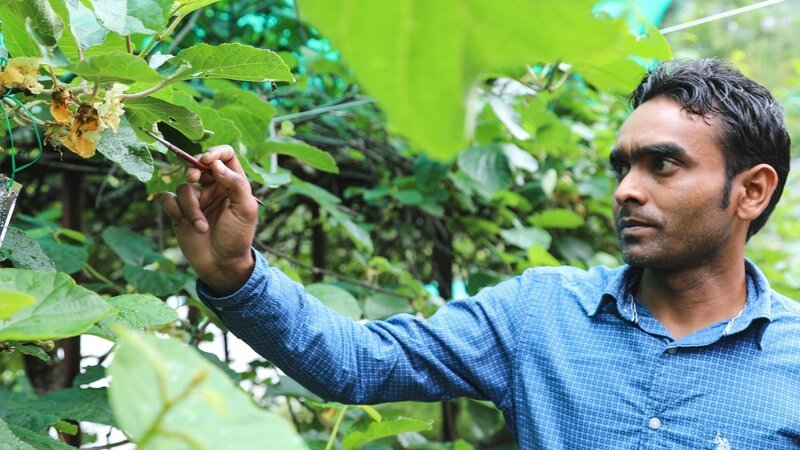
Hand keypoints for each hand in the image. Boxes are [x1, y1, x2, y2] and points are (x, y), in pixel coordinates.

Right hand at [161, 145, 257, 295]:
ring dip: (191, 207)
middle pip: (198, 163)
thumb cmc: (238, 237)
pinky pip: (168, 199)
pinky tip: (184, 224)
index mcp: (233, 183)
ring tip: (202, 227)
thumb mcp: (245, 210)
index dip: (216, 152)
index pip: (226, 155)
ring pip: (183, 187)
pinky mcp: (179, 212)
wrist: (221, 265)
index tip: (208, 160)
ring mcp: (195, 199)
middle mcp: (213, 187)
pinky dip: (174, 210)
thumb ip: (235, 183)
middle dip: (194, 168)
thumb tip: (216, 164)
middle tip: (194, 177)